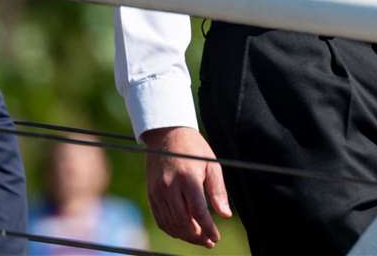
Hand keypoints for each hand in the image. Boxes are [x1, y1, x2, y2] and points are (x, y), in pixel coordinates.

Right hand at [141, 126, 231, 247]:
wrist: (166, 134)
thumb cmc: (193, 148)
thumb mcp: (210, 164)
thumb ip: (218, 190)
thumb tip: (225, 215)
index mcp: (187, 177)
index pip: (198, 211)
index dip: (208, 228)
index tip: (216, 237)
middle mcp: (169, 186)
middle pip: (183, 221)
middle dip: (197, 237)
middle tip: (210, 242)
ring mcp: (157, 191)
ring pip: (171, 223)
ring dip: (186, 236)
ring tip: (199, 239)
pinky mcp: (151, 194)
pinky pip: (160, 219)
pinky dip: (172, 229)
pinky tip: (184, 232)